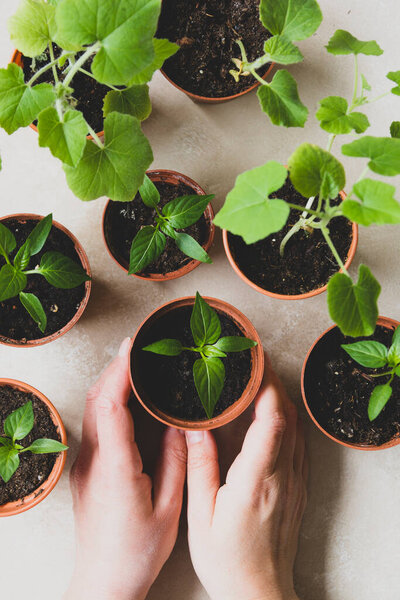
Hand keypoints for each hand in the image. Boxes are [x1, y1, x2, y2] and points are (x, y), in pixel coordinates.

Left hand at [65, 338, 186, 599]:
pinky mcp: (86, 469)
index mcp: (117, 468)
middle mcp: (95, 460)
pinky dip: (107, 399)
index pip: (111, 405)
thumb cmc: (137, 551)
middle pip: (96, 399)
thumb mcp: (169, 507)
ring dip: (109, 381)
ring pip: (92, 408)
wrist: (103, 579)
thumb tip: (178, 425)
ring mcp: (86, 464)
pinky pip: (94, 422)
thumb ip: (175, 461)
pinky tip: (124, 395)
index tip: (134, 349)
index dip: (120, 372)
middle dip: (115, 367)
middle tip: (136, 345)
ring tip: (131, 362)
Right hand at [185, 354, 307, 599]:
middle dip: (273, 382)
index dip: (266, 387)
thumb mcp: (202, 516)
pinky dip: (288, 418)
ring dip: (281, 397)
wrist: (259, 594)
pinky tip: (274, 411)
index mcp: (256, 481)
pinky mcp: (298, 488)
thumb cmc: (227, 561)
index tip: (255, 362)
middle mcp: (282, 477)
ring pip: (297, 426)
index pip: (271, 422)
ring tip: (260, 377)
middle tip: (254, 359)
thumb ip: (200, 467)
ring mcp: (294, 482)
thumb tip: (195, 427)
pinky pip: (299, 442)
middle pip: (288, 416)